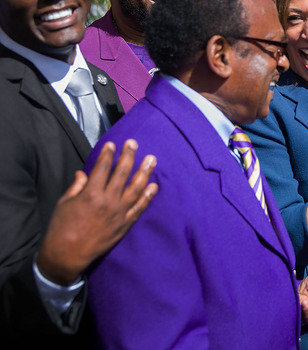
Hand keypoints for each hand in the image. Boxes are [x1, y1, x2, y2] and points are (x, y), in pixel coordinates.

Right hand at [36, 140, 157, 284]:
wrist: (67, 256)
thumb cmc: (61, 228)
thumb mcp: (64, 203)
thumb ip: (76, 187)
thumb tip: (83, 174)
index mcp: (90, 194)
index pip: (102, 168)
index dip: (108, 154)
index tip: (112, 144)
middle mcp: (108, 202)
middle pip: (122, 173)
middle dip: (128, 156)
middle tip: (134, 143)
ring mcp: (119, 213)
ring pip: (136, 188)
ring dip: (145, 172)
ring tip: (152, 159)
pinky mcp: (125, 225)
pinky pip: (140, 208)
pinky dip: (148, 196)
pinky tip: (154, 185)